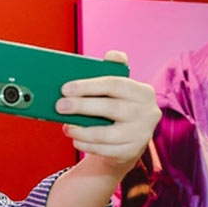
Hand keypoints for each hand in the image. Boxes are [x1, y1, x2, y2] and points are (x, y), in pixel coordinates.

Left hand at [56, 50, 161, 169]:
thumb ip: (113, 71)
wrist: (129, 142)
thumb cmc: (118, 109)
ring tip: (65, 126)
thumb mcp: (119, 91)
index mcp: (144, 92)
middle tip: (59, 106)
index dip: (88, 86)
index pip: (115, 84)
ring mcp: (141, 134)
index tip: (66, 88)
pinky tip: (75, 138)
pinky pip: (104, 150)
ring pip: (105, 133)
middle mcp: (148, 113)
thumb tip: (112, 54)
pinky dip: (86, 144)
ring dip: (81, 130)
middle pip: (110, 108)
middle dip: (81, 106)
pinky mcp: (132, 152)